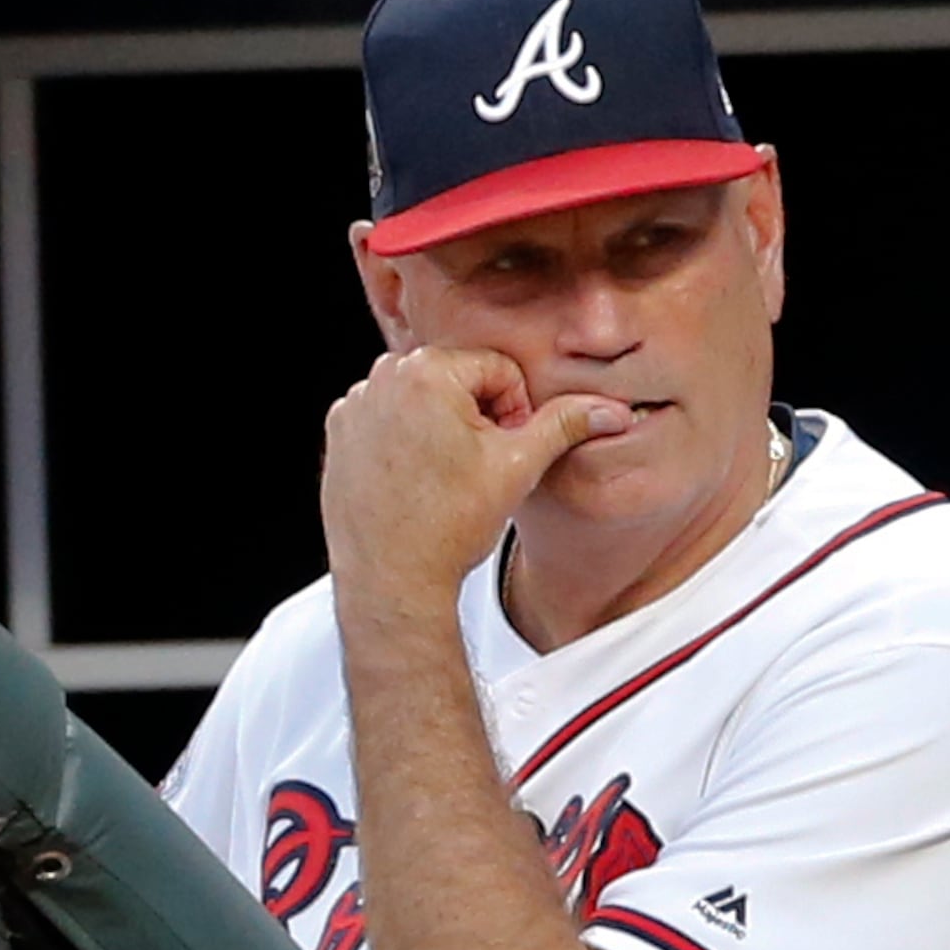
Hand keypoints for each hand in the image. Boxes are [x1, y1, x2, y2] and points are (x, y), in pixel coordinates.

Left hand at [321, 347, 630, 613]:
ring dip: (442, 428)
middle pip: (457, 379)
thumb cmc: (447, 528)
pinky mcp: (340, 433)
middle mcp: (382, 378)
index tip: (504, 453)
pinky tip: (417, 482)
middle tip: (478, 468)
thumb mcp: (518, 468)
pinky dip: (407, 442)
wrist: (392, 580)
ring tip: (446, 478)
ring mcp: (355, 406)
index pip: (498, 369)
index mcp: (426, 371)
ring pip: (423, 399)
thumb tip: (609, 409)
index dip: (514, 412)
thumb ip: (565, 425)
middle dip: (478, 417)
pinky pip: (389, 420)